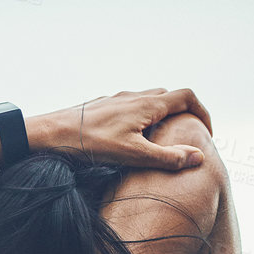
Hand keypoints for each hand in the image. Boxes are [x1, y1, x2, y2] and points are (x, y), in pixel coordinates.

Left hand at [31, 88, 212, 171]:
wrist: (47, 134)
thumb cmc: (88, 144)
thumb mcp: (132, 155)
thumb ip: (167, 157)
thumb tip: (199, 156)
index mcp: (146, 104)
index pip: (187, 97)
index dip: (203, 112)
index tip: (206, 132)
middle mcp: (133, 96)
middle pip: (169, 96)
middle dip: (183, 113)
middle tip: (186, 136)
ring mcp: (116, 100)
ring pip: (148, 101)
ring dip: (160, 116)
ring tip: (159, 140)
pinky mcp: (101, 107)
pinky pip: (129, 107)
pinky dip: (140, 118)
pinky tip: (130, 138)